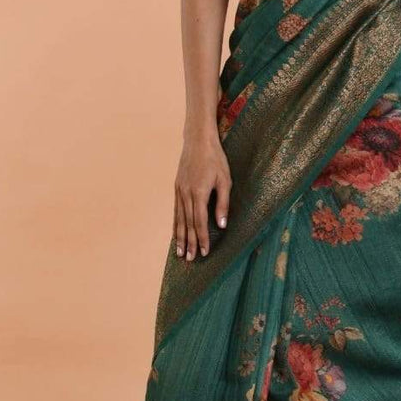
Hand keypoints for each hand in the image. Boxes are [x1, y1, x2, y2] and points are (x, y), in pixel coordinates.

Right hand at [174, 133, 230, 259]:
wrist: (198, 141)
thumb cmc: (216, 160)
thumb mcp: (225, 180)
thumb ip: (223, 203)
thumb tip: (223, 224)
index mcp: (199, 193)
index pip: (200, 221)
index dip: (202, 238)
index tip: (204, 252)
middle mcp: (186, 194)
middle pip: (188, 223)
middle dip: (189, 243)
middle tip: (190, 259)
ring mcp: (179, 191)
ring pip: (179, 219)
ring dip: (180, 237)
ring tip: (180, 253)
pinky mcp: (176, 187)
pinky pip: (176, 210)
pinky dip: (176, 224)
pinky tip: (175, 235)